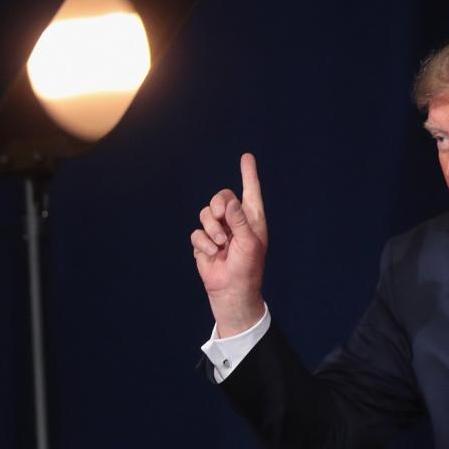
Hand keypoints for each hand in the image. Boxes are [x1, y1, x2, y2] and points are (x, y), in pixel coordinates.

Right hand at [191, 153, 268, 335]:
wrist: (231, 291)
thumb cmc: (247, 268)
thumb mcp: (249, 243)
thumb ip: (239, 220)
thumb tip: (229, 201)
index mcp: (251, 219)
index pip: (250, 192)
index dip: (248, 174)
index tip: (247, 157)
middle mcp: (234, 222)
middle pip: (220, 197)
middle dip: (218, 205)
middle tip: (221, 218)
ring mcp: (218, 231)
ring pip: (206, 214)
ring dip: (211, 229)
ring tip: (220, 244)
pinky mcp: (204, 243)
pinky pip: (197, 233)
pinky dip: (204, 244)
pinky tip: (212, 254)